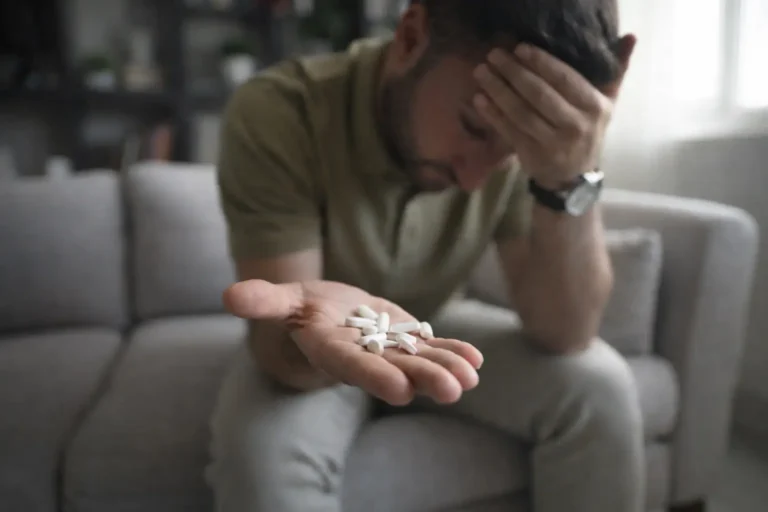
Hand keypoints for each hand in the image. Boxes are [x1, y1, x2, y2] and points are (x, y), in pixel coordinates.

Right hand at [223, 279, 482, 405]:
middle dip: (423, 379)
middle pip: (395, 369)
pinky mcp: (406, 340)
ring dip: (446, 369)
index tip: (401, 390)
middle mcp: (364, 357)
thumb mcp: (281, 300)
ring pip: (419, 362)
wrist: (327, 317)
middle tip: (454, 390)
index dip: (374, 376)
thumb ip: (262, 300)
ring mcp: (389, 350)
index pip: (352, 366)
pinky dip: (453, 351)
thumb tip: (228, 295)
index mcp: (332, 350)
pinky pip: (431, 348)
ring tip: (472, 376)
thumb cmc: (300, 309)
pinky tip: (476, 359)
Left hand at [473, 35, 636, 187]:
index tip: (519, 49)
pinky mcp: (532, 155)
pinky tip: (480, 100)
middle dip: (513, 72)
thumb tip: (629, 38)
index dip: (540, 62)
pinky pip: (509, 130)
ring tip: (481, 72)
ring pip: (521, 112)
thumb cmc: (587, 132)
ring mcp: (552, 143)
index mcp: (594, 107)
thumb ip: (616, 71)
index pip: (564, 79)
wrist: (574, 178)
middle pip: (538, 94)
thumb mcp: (606, 104)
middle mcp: (575, 125)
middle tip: (493, 55)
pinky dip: (493, 114)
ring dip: (498, 91)